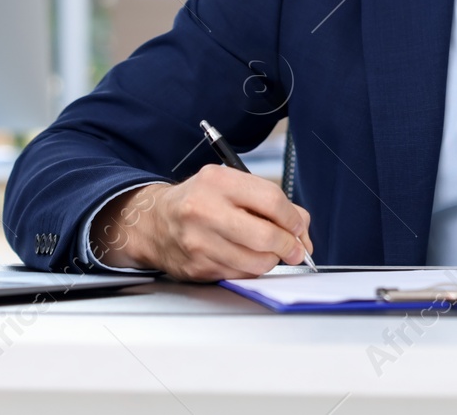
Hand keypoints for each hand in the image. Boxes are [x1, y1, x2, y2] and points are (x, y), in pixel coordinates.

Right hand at [90, 165, 313, 280]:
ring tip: (268, 252)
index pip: (271, 200)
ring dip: (271, 261)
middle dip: (288, 246)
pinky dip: (250, 270)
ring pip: (255, 262)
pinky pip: (239, 275)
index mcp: (218, 181)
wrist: (155, 221)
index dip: (293, 218)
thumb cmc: (201, 200)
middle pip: (265, 236)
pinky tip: (244, 258)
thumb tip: (302, 229)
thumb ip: (269, 201)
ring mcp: (198, 242)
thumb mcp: (231, 185)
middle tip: (294, 249)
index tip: (298, 227)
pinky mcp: (197, 267)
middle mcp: (205, 210)